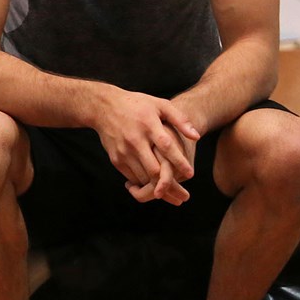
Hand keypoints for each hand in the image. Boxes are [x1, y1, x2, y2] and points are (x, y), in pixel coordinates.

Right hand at [94, 88, 197, 203]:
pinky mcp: (115, 158)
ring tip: (171, 191)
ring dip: (157, 186)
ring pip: (143, 176)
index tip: (190, 174)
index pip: (166, 146)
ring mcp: (124, 150)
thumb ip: (179, 119)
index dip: (179, 162)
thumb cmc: (137, 105)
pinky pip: (132, 177)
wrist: (103, 107)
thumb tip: (196, 136)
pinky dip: (144, 182)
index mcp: (148, 124)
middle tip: (183, 194)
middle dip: (168, 184)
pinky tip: (153, 183)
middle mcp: (135, 139)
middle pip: (153, 168)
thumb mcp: (159, 105)